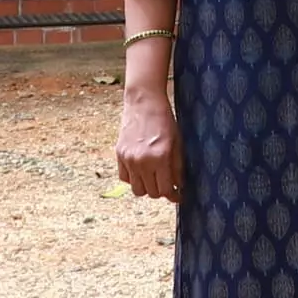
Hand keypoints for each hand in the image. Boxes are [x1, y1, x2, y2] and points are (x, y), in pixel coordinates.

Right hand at [115, 85, 183, 200]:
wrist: (144, 102)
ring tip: (154, 178)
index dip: (173, 196)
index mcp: (160, 157)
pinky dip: (133, 178)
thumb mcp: (177, 143)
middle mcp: (142, 161)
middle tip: (167, 184)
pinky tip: (141, 170)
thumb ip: (177, 167)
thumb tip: (178, 187)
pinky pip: (125, 178)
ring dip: (146, 187)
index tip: (178, 195)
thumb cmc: (165, 120)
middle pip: (151, 193)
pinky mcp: (119, 154)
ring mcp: (129, 158)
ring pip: (136, 190)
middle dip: (161, 191)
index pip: (165, 190)